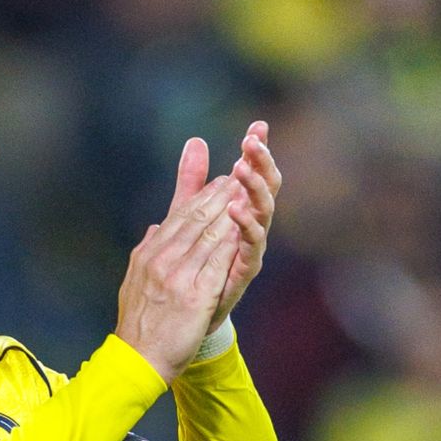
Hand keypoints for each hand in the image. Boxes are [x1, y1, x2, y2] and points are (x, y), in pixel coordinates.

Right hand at [115, 137, 241, 383]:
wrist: (136, 360)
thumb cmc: (140, 326)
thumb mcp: (136, 280)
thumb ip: (147, 251)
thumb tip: (155, 228)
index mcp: (148, 254)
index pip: (178, 216)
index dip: (202, 195)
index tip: (221, 180)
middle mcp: (159, 258)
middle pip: (194, 218)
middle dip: (219, 193)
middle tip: (241, 173)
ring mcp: (175, 275)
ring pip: (208, 234)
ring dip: (230, 209)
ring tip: (248, 190)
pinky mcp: (193, 295)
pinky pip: (218, 260)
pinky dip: (232, 240)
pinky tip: (247, 226)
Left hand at [207, 121, 281, 331]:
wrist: (179, 316)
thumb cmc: (189, 264)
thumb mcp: (186, 215)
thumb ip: (192, 181)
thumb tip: (196, 141)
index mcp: (237, 213)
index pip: (250, 174)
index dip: (256, 150)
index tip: (258, 125)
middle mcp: (247, 230)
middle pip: (262, 189)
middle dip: (260, 163)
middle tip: (253, 141)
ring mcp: (246, 251)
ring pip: (261, 213)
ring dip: (253, 190)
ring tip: (242, 168)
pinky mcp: (242, 273)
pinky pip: (250, 247)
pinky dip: (245, 227)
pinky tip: (237, 209)